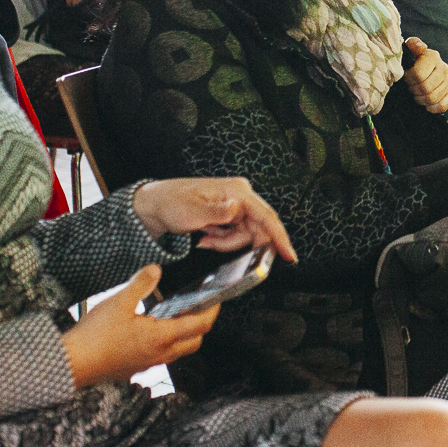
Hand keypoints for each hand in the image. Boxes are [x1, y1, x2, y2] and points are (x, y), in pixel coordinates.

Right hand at [60, 265, 218, 387]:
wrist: (72, 364)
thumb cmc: (95, 335)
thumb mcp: (119, 302)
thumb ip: (140, 284)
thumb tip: (156, 269)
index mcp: (162, 337)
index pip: (201, 325)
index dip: (213, 311)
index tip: (217, 298)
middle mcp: (161, 354)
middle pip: (195, 341)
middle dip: (202, 324)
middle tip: (198, 305)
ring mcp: (149, 363)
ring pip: (179, 350)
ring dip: (184, 333)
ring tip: (175, 313)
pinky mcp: (137, 367)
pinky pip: (162, 355)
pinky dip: (167, 341)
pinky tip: (151, 327)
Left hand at [132, 177, 295, 258]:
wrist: (157, 204)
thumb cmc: (172, 202)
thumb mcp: (192, 211)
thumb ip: (217, 212)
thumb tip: (237, 210)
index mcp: (237, 191)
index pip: (266, 216)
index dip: (279, 237)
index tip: (289, 255)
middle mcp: (240, 197)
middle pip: (256, 229)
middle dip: (236, 242)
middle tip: (213, 243)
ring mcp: (236, 206)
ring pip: (245, 235)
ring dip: (225, 243)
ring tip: (204, 237)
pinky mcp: (230, 215)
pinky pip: (235, 235)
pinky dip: (221, 240)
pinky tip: (206, 236)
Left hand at [402, 37, 447, 113]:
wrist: (420, 68)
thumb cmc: (411, 59)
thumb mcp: (409, 48)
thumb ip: (413, 44)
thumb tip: (421, 47)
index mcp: (433, 56)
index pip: (419, 74)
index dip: (408, 79)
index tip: (405, 77)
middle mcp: (443, 68)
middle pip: (425, 88)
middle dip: (413, 90)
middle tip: (410, 87)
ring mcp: (447, 82)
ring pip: (432, 98)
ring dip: (420, 99)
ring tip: (416, 94)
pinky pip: (442, 106)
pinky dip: (432, 107)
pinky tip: (426, 103)